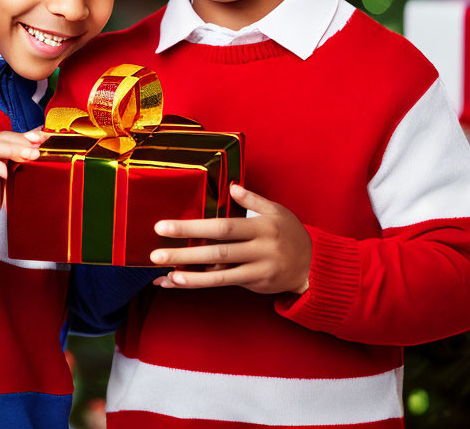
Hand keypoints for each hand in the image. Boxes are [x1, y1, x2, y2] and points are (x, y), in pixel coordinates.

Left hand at [149, 183, 311, 294]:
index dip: (193, 227)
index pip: (222, 227)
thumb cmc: (290, 232)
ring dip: (189, 276)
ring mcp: (257, 270)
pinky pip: (223, 285)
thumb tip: (231, 185)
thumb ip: (253, 198)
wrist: (314, 265)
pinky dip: (199, 284)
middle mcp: (259, 249)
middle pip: (217, 252)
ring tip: (163, 274)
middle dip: (184, 253)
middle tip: (155, 253)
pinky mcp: (255, 285)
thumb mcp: (276, 210)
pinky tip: (178, 282)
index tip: (165, 226)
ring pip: (219, 275)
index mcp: (261, 226)